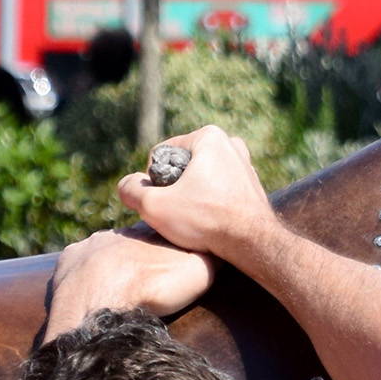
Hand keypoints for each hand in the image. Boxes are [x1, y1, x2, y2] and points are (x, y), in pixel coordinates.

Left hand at [45, 227, 214, 338]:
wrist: (101, 308)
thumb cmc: (152, 287)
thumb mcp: (198, 271)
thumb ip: (209, 257)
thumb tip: (221, 247)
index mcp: (147, 231)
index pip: (160, 231)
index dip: (167, 245)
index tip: (171, 260)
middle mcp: (117, 233)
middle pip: (130, 241)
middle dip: (137, 255)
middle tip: (145, 279)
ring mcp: (87, 247)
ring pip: (101, 252)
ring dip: (110, 266)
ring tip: (117, 290)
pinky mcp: (66, 265)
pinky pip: (75, 266)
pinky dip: (83, 277)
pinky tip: (91, 293)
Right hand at [116, 123, 274, 262]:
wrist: (253, 243)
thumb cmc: (205, 220)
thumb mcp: (154, 206)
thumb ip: (130, 190)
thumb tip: (127, 185)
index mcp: (209, 136)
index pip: (161, 155)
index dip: (154, 181)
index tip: (164, 201)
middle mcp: (230, 143)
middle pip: (181, 166)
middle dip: (173, 188)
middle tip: (177, 213)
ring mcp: (243, 163)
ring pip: (198, 179)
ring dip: (190, 196)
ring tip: (193, 219)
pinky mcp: (250, 184)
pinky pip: (216, 190)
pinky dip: (209, 203)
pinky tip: (209, 222)